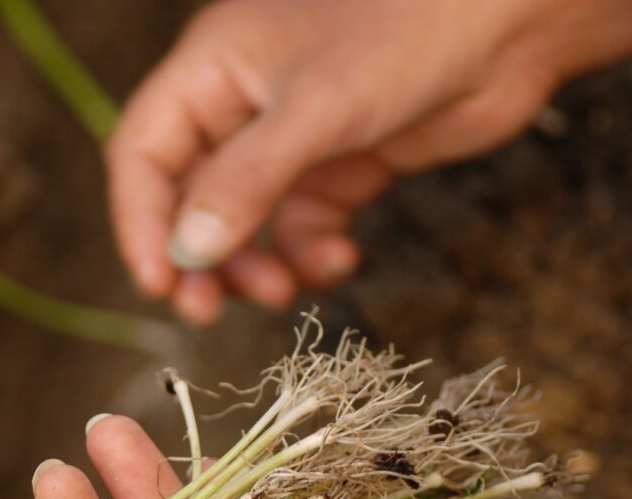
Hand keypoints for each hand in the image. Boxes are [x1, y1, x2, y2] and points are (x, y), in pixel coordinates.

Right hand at [107, 0, 631, 323]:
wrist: (516, 18)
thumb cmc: (411, 25)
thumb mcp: (315, 107)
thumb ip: (243, 183)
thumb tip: (186, 253)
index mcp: (212, 70)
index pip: (144, 154)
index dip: (140, 222)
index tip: (159, 282)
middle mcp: (241, 106)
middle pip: (187, 197)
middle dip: (197, 257)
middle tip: (204, 310)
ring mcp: (291, 139)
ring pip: (244, 221)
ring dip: (253, 265)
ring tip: (278, 290)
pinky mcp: (340, 165)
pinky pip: (302, 226)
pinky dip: (311, 253)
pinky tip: (340, 258)